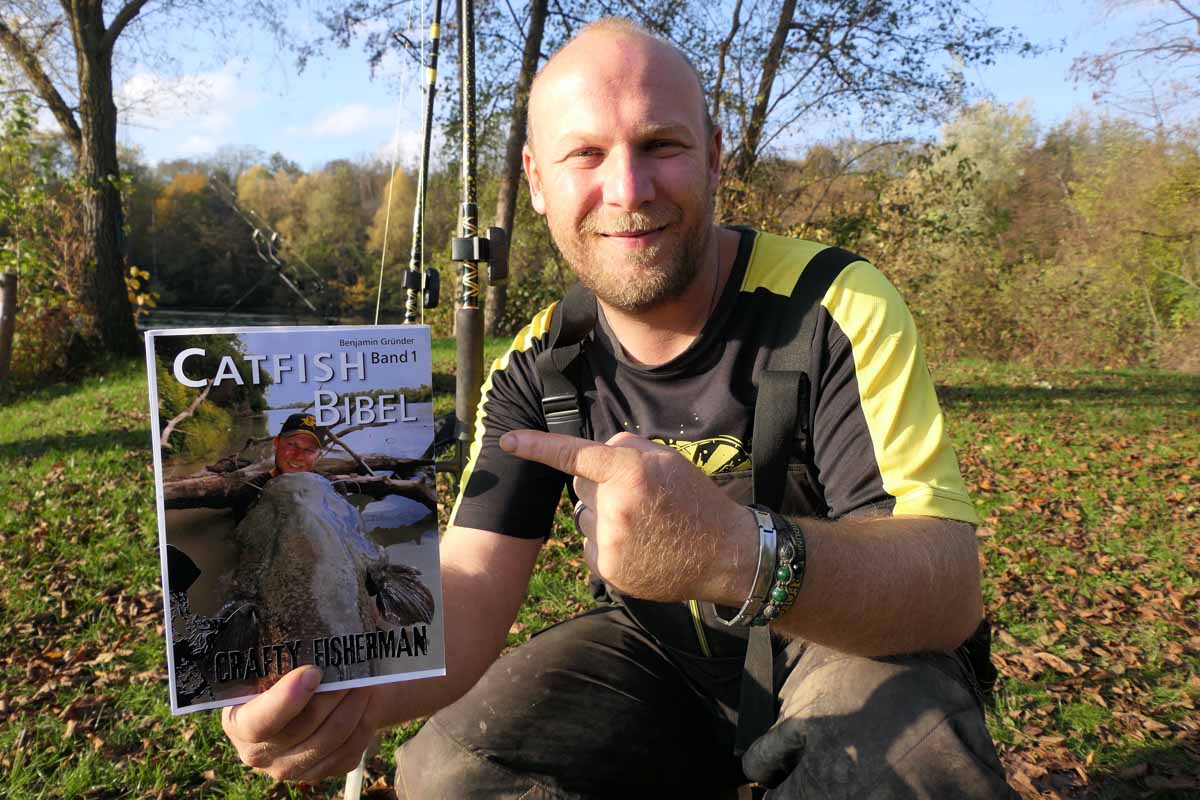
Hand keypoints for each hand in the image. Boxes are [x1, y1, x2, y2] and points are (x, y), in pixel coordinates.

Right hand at [221, 666, 378, 781]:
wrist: (301, 702)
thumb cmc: (283, 677)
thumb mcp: (270, 668)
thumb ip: (281, 662)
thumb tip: (311, 640)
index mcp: (239, 723)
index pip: (259, 722)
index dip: (287, 699)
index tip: (313, 672)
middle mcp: (259, 754)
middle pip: (305, 728)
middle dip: (334, 694)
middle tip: (353, 669)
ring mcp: (289, 768)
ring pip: (333, 739)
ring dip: (354, 706)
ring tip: (366, 682)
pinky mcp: (318, 773)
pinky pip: (349, 751)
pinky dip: (363, 723)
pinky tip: (366, 703)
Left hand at [500, 430, 754, 602]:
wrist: (722, 554)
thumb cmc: (694, 500)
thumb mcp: (666, 459)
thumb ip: (623, 447)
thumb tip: (587, 457)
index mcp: (629, 472)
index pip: (573, 454)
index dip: (536, 446)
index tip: (507, 441)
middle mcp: (614, 506)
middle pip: (581, 486)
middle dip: (600, 486)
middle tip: (640, 498)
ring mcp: (608, 542)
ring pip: (583, 517)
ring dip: (602, 516)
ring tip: (643, 525)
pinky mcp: (607, 569)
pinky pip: (588, 545)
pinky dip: (606, 543)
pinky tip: (638, 546)